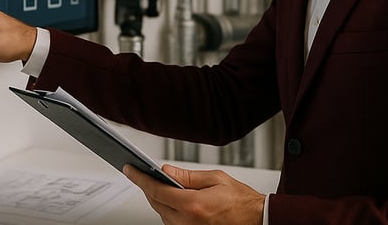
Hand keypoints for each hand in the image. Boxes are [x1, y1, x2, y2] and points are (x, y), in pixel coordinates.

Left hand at [123, 164, 264, 224]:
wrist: (257, 219)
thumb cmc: (241, 201)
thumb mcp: (216, 179)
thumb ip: (188, 176)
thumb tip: (167, 171)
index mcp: (192, 206)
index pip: (156, 190)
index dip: (140, 178)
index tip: (130, 169)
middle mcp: (187, 222)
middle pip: (156, 203)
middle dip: (148, 187)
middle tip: (142, 172)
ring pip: (162, 214)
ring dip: (158, 199)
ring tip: (157, 183)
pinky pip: (172, 222)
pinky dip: (168, 209)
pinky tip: (171, 198)